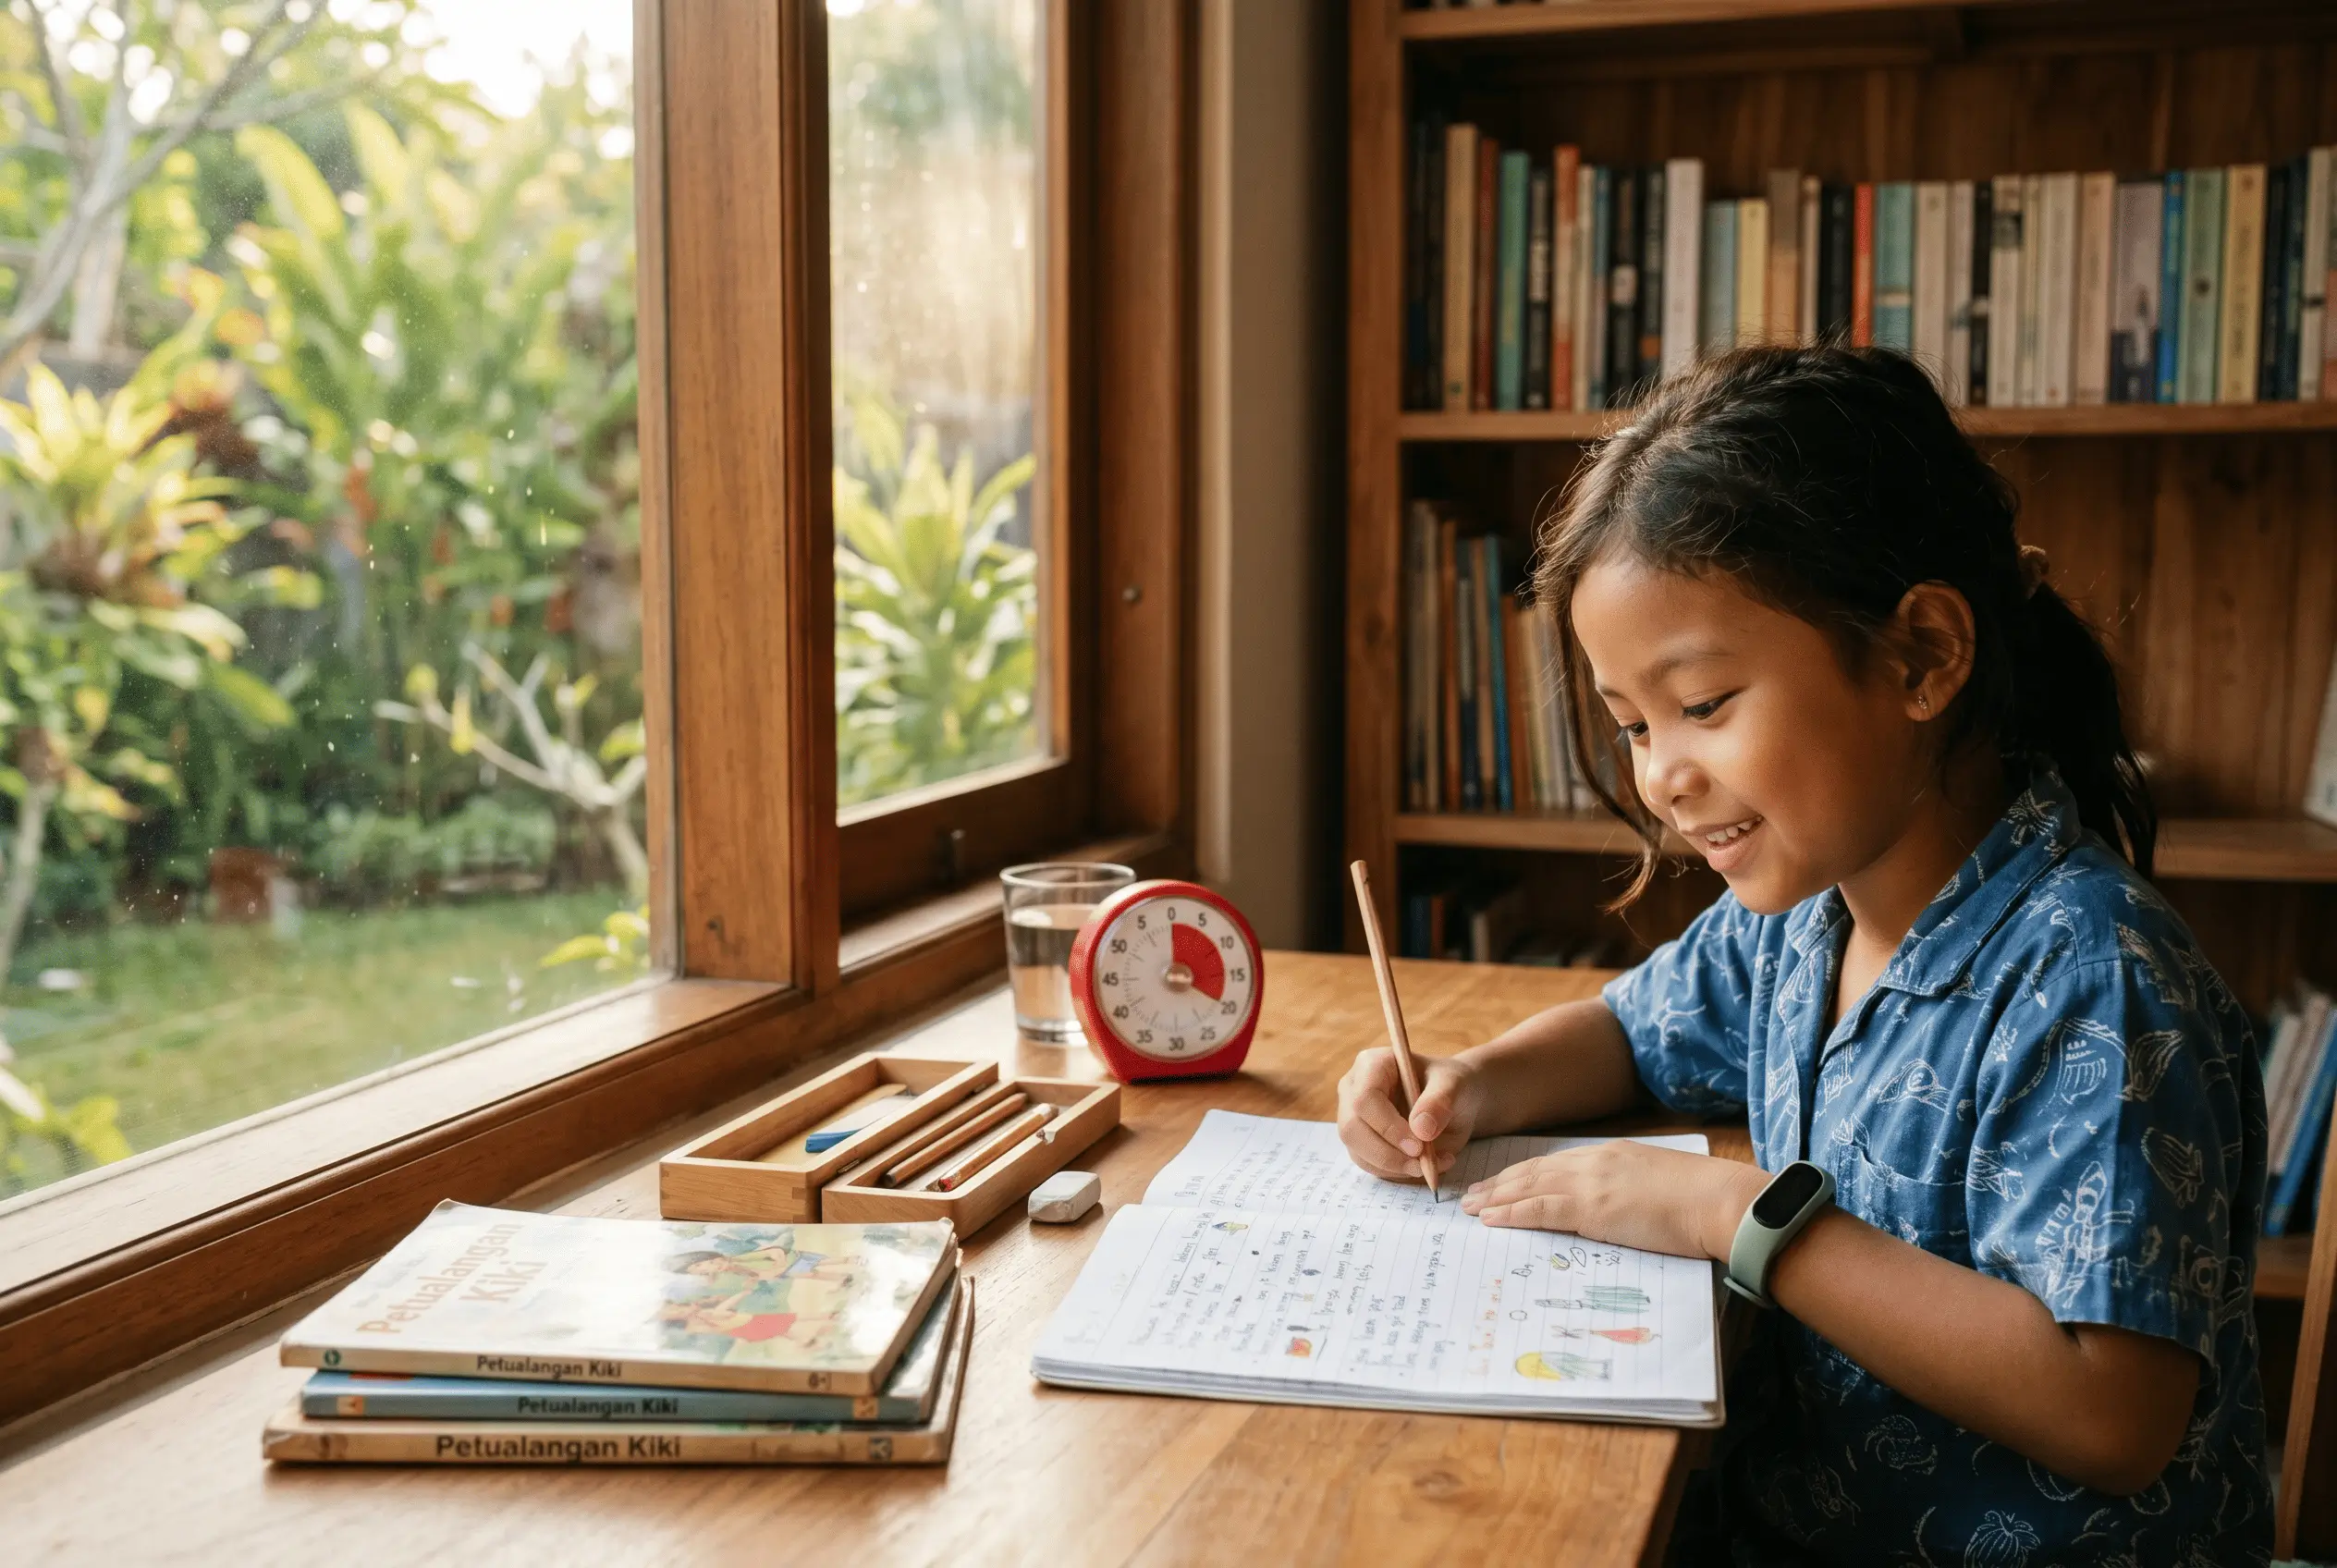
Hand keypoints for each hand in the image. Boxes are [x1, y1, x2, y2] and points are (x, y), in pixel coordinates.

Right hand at [1336, 1048, 1481, 1184]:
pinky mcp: (1362, 1142)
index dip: (1387, 1126)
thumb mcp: (1454, 1085)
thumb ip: (1439, 1101)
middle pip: (1352, 1128)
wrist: (1454, 1101)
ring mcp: (1354, 1117)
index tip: (1418, 1146)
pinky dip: (1398, 1173)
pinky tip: (1426, 1165)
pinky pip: (1370, 1165)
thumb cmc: (1450, 1084)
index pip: (1364, 1098)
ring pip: (1358, 1152)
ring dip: (1395, 1167)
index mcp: (1372, 1064)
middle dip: (1387, 1153)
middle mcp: (1354, 1090)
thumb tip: (1421, 1129)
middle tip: (1422, 1164)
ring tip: (1433, 1164)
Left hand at [1460, 1141, 1766, 1260]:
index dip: (1526, 1174)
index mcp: (1612, 1154)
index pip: (1557, 1164)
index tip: (1504, 1182)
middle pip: (1534, 1171)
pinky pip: (1539, 1209)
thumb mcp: (1659, 1185)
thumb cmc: (1704, 1200)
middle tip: (1473, 1194)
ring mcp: (1591, 1183)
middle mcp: (1595, 1162)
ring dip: (1495, 1198)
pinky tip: (1490, 1219)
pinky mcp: (1592, 1208)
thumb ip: (1632, 1191)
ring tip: (1469, 1207)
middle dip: (1501, 1183)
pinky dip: (1510, 1213)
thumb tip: (1623, 1210)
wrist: (1721, 1202)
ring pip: (1529, 1188)